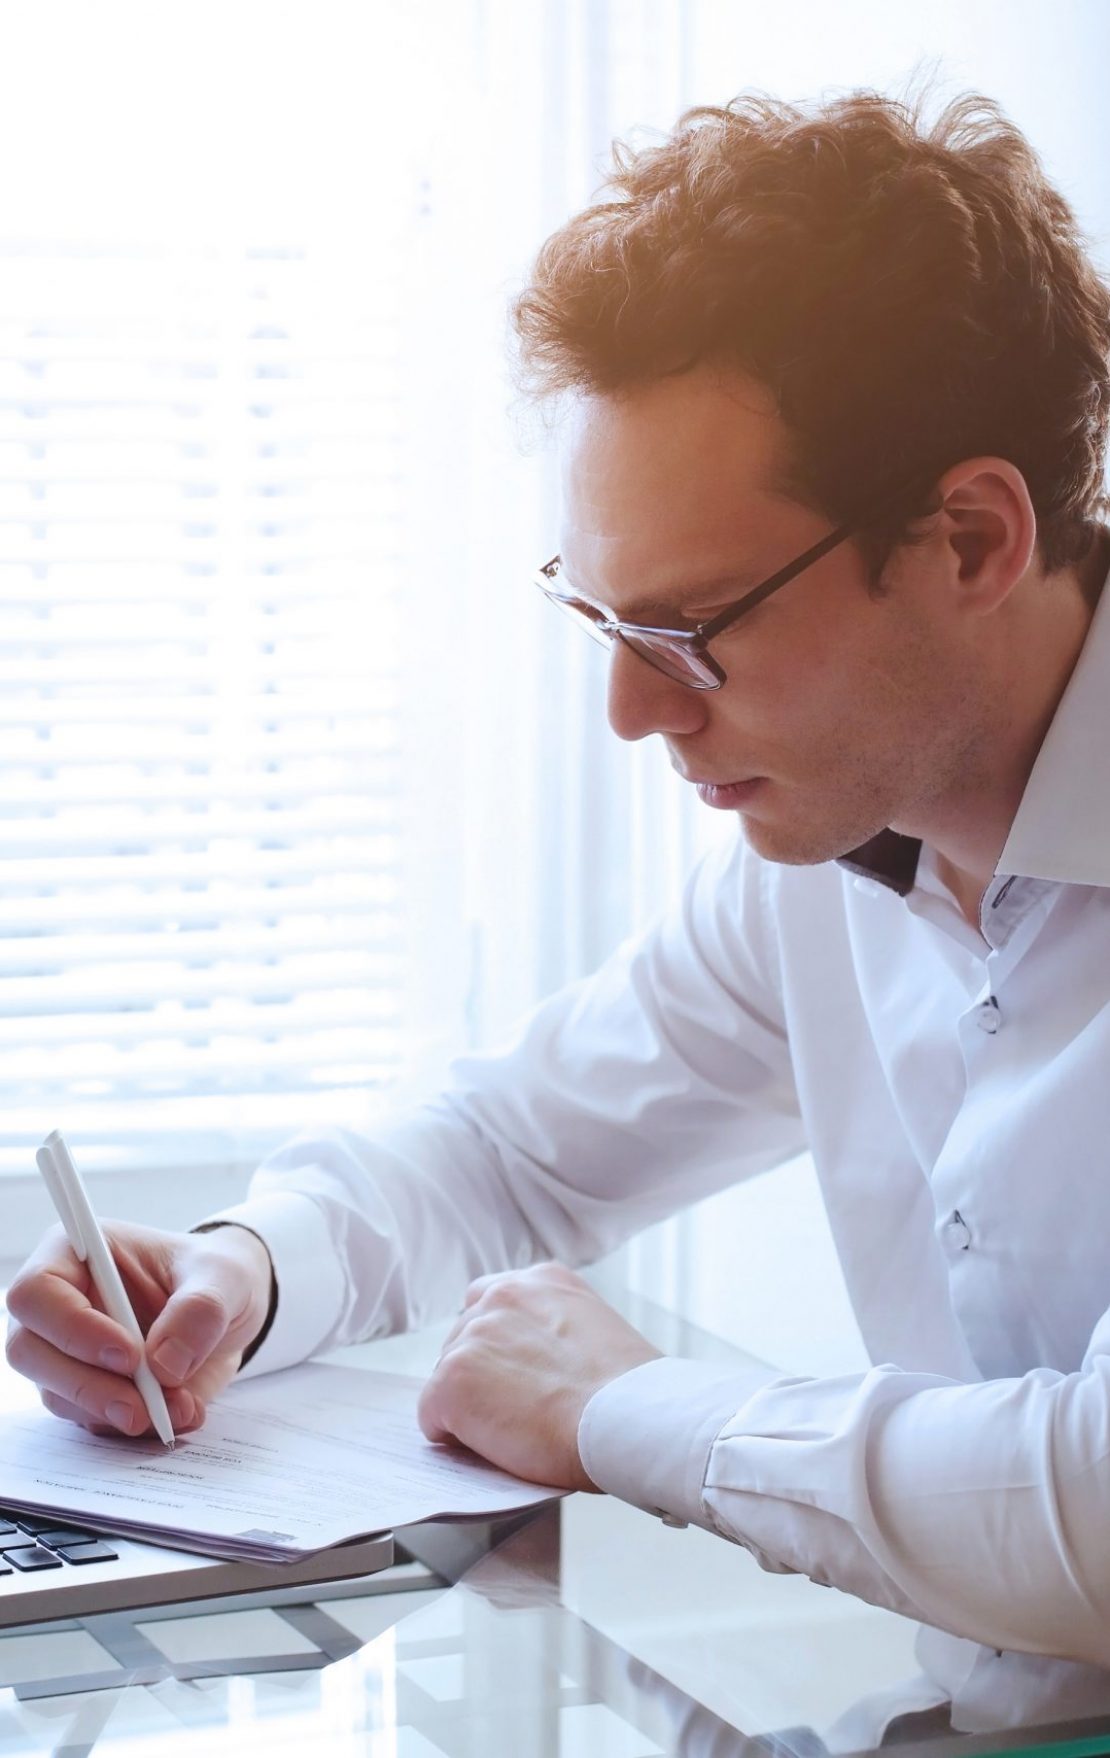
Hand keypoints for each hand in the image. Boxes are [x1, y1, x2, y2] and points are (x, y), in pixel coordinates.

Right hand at [5, 1221, 273, 1439]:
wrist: (229, 1312)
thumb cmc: (215, 1275)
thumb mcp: (226, 1277)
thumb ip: (201, 1309)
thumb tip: (165, 1364)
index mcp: (78, 1253)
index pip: (37, 1291)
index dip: (72, 1328)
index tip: (129, 1355)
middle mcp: (60, 1303)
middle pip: (29, 1351)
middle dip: (85, 1387)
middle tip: (140, 1406)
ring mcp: (67, 1351)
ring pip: (58, 1394)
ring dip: (115, 1411)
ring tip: (179, 1406)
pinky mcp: (88, 1390)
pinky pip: (93, 1419)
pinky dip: (136, 1424)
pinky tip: (179, 1411)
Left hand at [417, 1263, 661, 1490]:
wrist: (629, 1420)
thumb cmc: (629, 1396)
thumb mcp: (598, 1331)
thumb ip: (557, 1330)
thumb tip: (534, 1362)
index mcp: (542, 1279)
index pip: (492, 1300)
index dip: (500, 1345)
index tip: (515, 1372)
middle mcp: (502, 1295)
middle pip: (464, 1339)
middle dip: (483, 1375)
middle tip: (520, 1410)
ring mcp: (473, 1335)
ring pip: (449, 1378)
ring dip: (472, 1405)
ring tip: (516, 1430)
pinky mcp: (452, 1380)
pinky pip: (433, 1417)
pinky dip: (455, 1437)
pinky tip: (495, 1445)